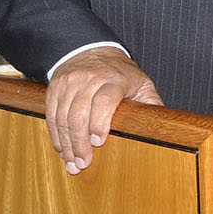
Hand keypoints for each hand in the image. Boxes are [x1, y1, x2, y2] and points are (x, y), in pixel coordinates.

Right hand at [45, 47, 161, 174]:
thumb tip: (160, 125)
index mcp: (114, 79)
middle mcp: (89, 79)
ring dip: (66, 143)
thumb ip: (151, 103)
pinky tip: (63, 149)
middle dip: (80, 141)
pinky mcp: (55, 87)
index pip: (104, 100)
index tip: (98, 142)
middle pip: (80, 113)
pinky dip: (56, 135)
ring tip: (72, 162)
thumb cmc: (121, 73)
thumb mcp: (142, 83)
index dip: (99, 122)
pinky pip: (52, 114)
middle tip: (84, 163)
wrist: (92, 50)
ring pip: (63, 116)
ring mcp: (70, 82)